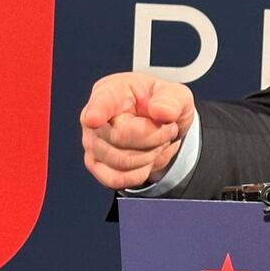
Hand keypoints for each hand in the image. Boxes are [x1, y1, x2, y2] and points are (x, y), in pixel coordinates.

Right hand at [79, 72, 196, 189]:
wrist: (160, 125)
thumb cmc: (161, 104)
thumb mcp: (177, 95)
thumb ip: (172, 100)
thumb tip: (161, 111)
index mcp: (112, 91)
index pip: (102, 102)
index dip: (97, 111)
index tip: (93, 119)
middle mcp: (93, 117)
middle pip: (121, 138)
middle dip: (155, 137)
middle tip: (167, 128)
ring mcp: (92, 143)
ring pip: (122, 162)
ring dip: (151, 155)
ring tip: (158, 140)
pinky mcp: (96, 165)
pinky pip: (117, 179)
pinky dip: (140, 172)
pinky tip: (148, 157)